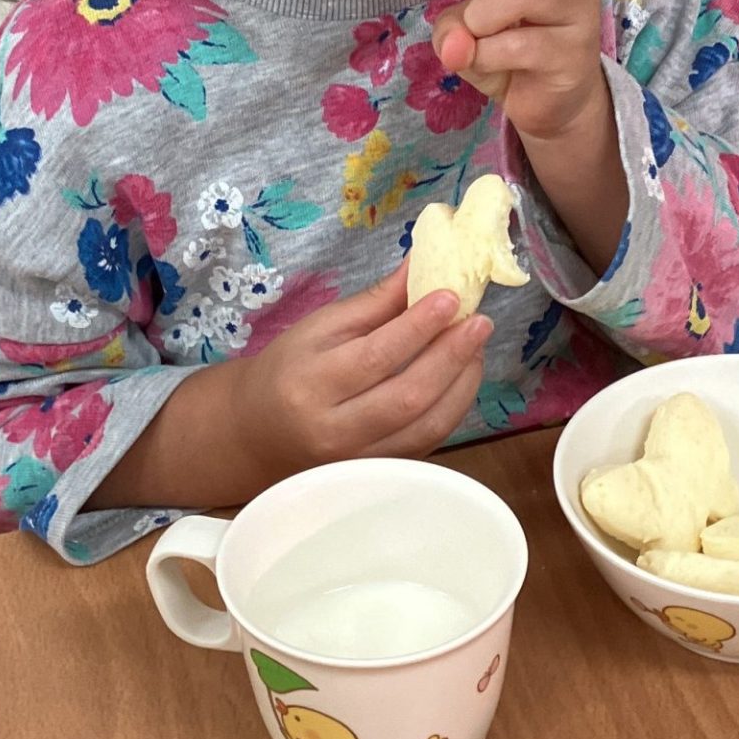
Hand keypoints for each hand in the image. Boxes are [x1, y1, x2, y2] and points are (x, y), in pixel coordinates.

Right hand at [233, 266, 490, 475]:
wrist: (259, 434)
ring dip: (462, 383)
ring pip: (426, 426)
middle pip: (407, 396)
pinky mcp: (380, 472)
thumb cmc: (289, 370)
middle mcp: (335, 430)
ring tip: (476, 346)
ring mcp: (360, 460)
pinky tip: (462, 377)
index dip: (418, 327)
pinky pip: (428, 442)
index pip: (375, 356)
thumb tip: (422, 266)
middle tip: (479, 322)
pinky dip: (453, 407)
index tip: (450, 296)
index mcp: (311, 384)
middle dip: (451, 356)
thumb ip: (373, 303)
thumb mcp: (318, 328)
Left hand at [431, 0, 646, 148]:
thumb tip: (458, 46)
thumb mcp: (469, 26)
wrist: (544, 105)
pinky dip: (484, 62)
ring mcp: (572, 14)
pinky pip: (507, 47)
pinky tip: (498, 72)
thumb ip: (455, 26)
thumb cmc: (507, 44)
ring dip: (483, 24)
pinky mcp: (570, 55)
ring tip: (482, 44)